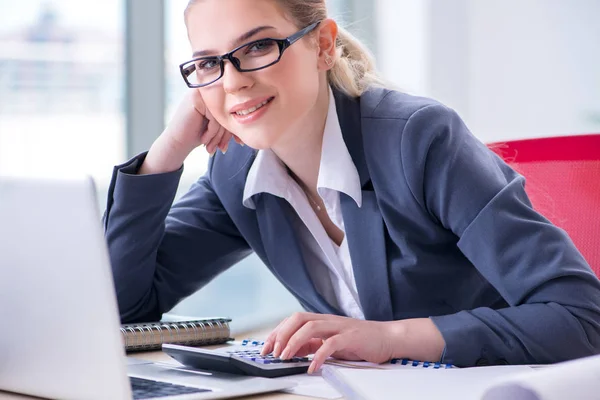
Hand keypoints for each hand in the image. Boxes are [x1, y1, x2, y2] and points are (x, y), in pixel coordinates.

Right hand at [163, 89, 236, 156]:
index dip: (234, 129)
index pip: (232, 110)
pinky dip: (211, 132)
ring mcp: (202, 93)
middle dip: (226, 135)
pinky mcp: (196, 99)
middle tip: (223, 149)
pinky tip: (204, 140)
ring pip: (222, 116)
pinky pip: (214, 118)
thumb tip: (252, 119)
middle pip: (228, 112)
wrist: (177, 143)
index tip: (238, 142)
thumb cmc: (198, 135)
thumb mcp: (219, 126)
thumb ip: (231, 118)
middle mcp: (208, 90)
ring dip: (218, 136)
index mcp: (215, 95)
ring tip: (213, 148)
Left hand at [260, 312, 395, 373]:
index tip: (266, 347)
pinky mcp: (351, 337)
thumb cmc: (360, 341)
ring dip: (294, 342)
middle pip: (298, 318)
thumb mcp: (330, 341)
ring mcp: (339, 327)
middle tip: (273, 352)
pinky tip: (313, 367)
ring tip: (285, 357)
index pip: (293, 320)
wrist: (387, 338)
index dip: (277, 332)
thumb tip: (290, 350)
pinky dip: (319, 356)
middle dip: (282, 334)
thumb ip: (312, 344)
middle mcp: (328, 320)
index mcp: (321, 320)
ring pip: (311, 327)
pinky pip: (331, 344)